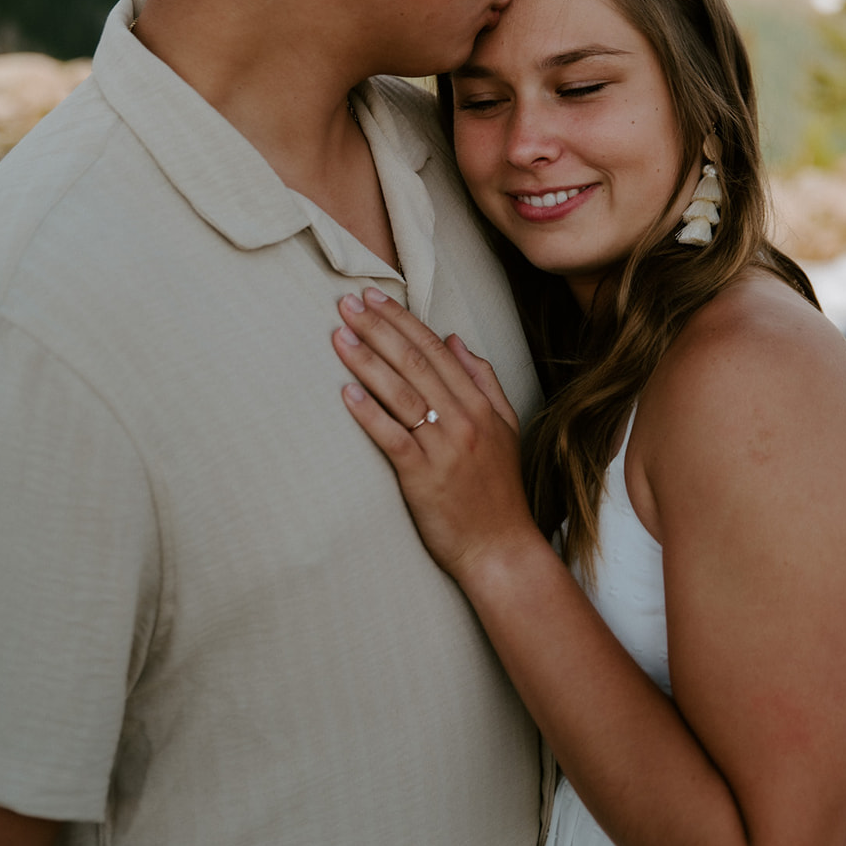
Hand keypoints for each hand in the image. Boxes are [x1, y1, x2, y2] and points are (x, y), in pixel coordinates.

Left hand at [333, 289, 536, 581]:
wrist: (501, 548)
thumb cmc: (498, 490)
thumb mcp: (505, 427)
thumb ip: (483, 380)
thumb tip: (454, 340)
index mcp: (480, 405)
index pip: (435, 350)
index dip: (402, 320)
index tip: (375, 297)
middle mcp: (462, 420)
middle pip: (414, 363)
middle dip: (378, 329)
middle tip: (347, 303)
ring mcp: (443, 448)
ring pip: (400, 394)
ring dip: (367, 361)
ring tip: (339, 336)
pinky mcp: (422, 477)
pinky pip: (392, 438)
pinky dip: (369, 413)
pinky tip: (346, 392)